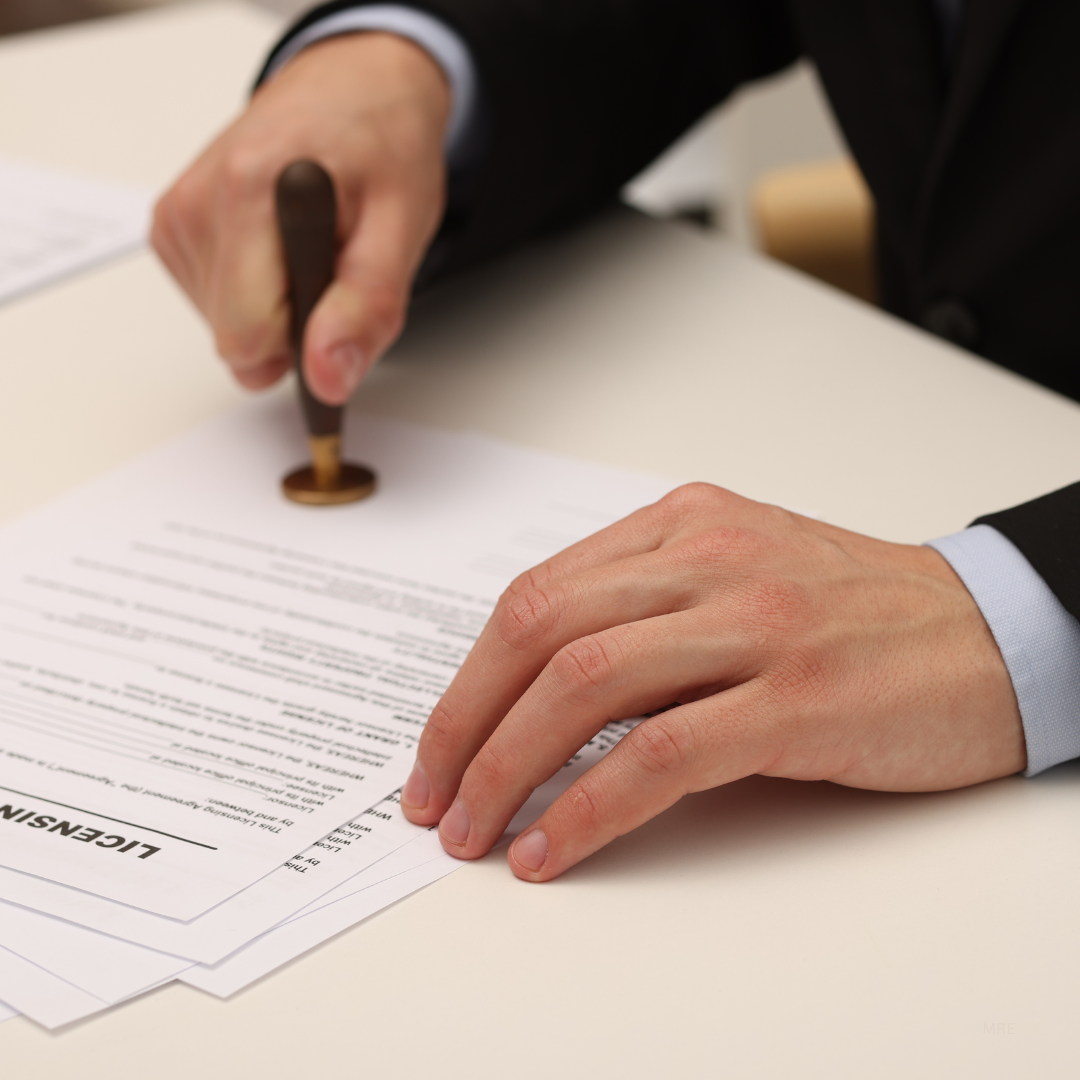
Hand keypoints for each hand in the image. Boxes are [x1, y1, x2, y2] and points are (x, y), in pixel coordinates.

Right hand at [151, 33, 449, 401]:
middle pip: (235, 339)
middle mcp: (199, 200)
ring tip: (309, 248)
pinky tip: (279, 247)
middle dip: (292, 327)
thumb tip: (326, 377)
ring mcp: (177, 215)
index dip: (302, 345)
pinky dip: (254, 293)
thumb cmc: (381, 149)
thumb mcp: (403, 228)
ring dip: (276, 307)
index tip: (337, 314)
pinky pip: (213, 305)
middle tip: (332, 269)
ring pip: (225, 328)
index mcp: (251, 191)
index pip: (248, 337)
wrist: (352, 90)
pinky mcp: (171, 228)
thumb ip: (366, 308)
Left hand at [400, 483, 1024, 880]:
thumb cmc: (855, 612)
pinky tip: (553, 847)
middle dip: (465, 724)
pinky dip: (590, 807)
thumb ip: (645, 610)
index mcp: (683, 524)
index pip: (538, 596)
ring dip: (509, 768)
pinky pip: (662, 753)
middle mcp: (709, 559)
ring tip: (476, 832)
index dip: (469, 679)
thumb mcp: (737, 576)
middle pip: (541, 633)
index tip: (439, 748)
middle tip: (434, 798)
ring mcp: (755, 623)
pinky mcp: (797, 698)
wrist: (990, 632)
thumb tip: (535, 692)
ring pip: (585, 685)